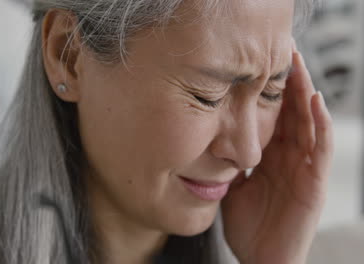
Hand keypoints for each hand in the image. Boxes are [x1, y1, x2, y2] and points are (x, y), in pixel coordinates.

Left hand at [221, 42, 333, 263]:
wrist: (260, 259)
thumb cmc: (248, 225)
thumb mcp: (231, 186)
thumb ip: (228, 162)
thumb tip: (210, 141)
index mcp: (270, 156)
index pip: (273, 115)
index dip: (269, 89)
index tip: (258, 61)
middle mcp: (289, 157)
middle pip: (292, 111)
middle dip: (288, 80)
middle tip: (283, 48)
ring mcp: (304, 168)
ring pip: (308, 122)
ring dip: (305, 92)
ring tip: (299, 63)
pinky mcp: (313, 184)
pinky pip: (319, 150)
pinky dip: (319, 124)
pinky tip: (314, 101)